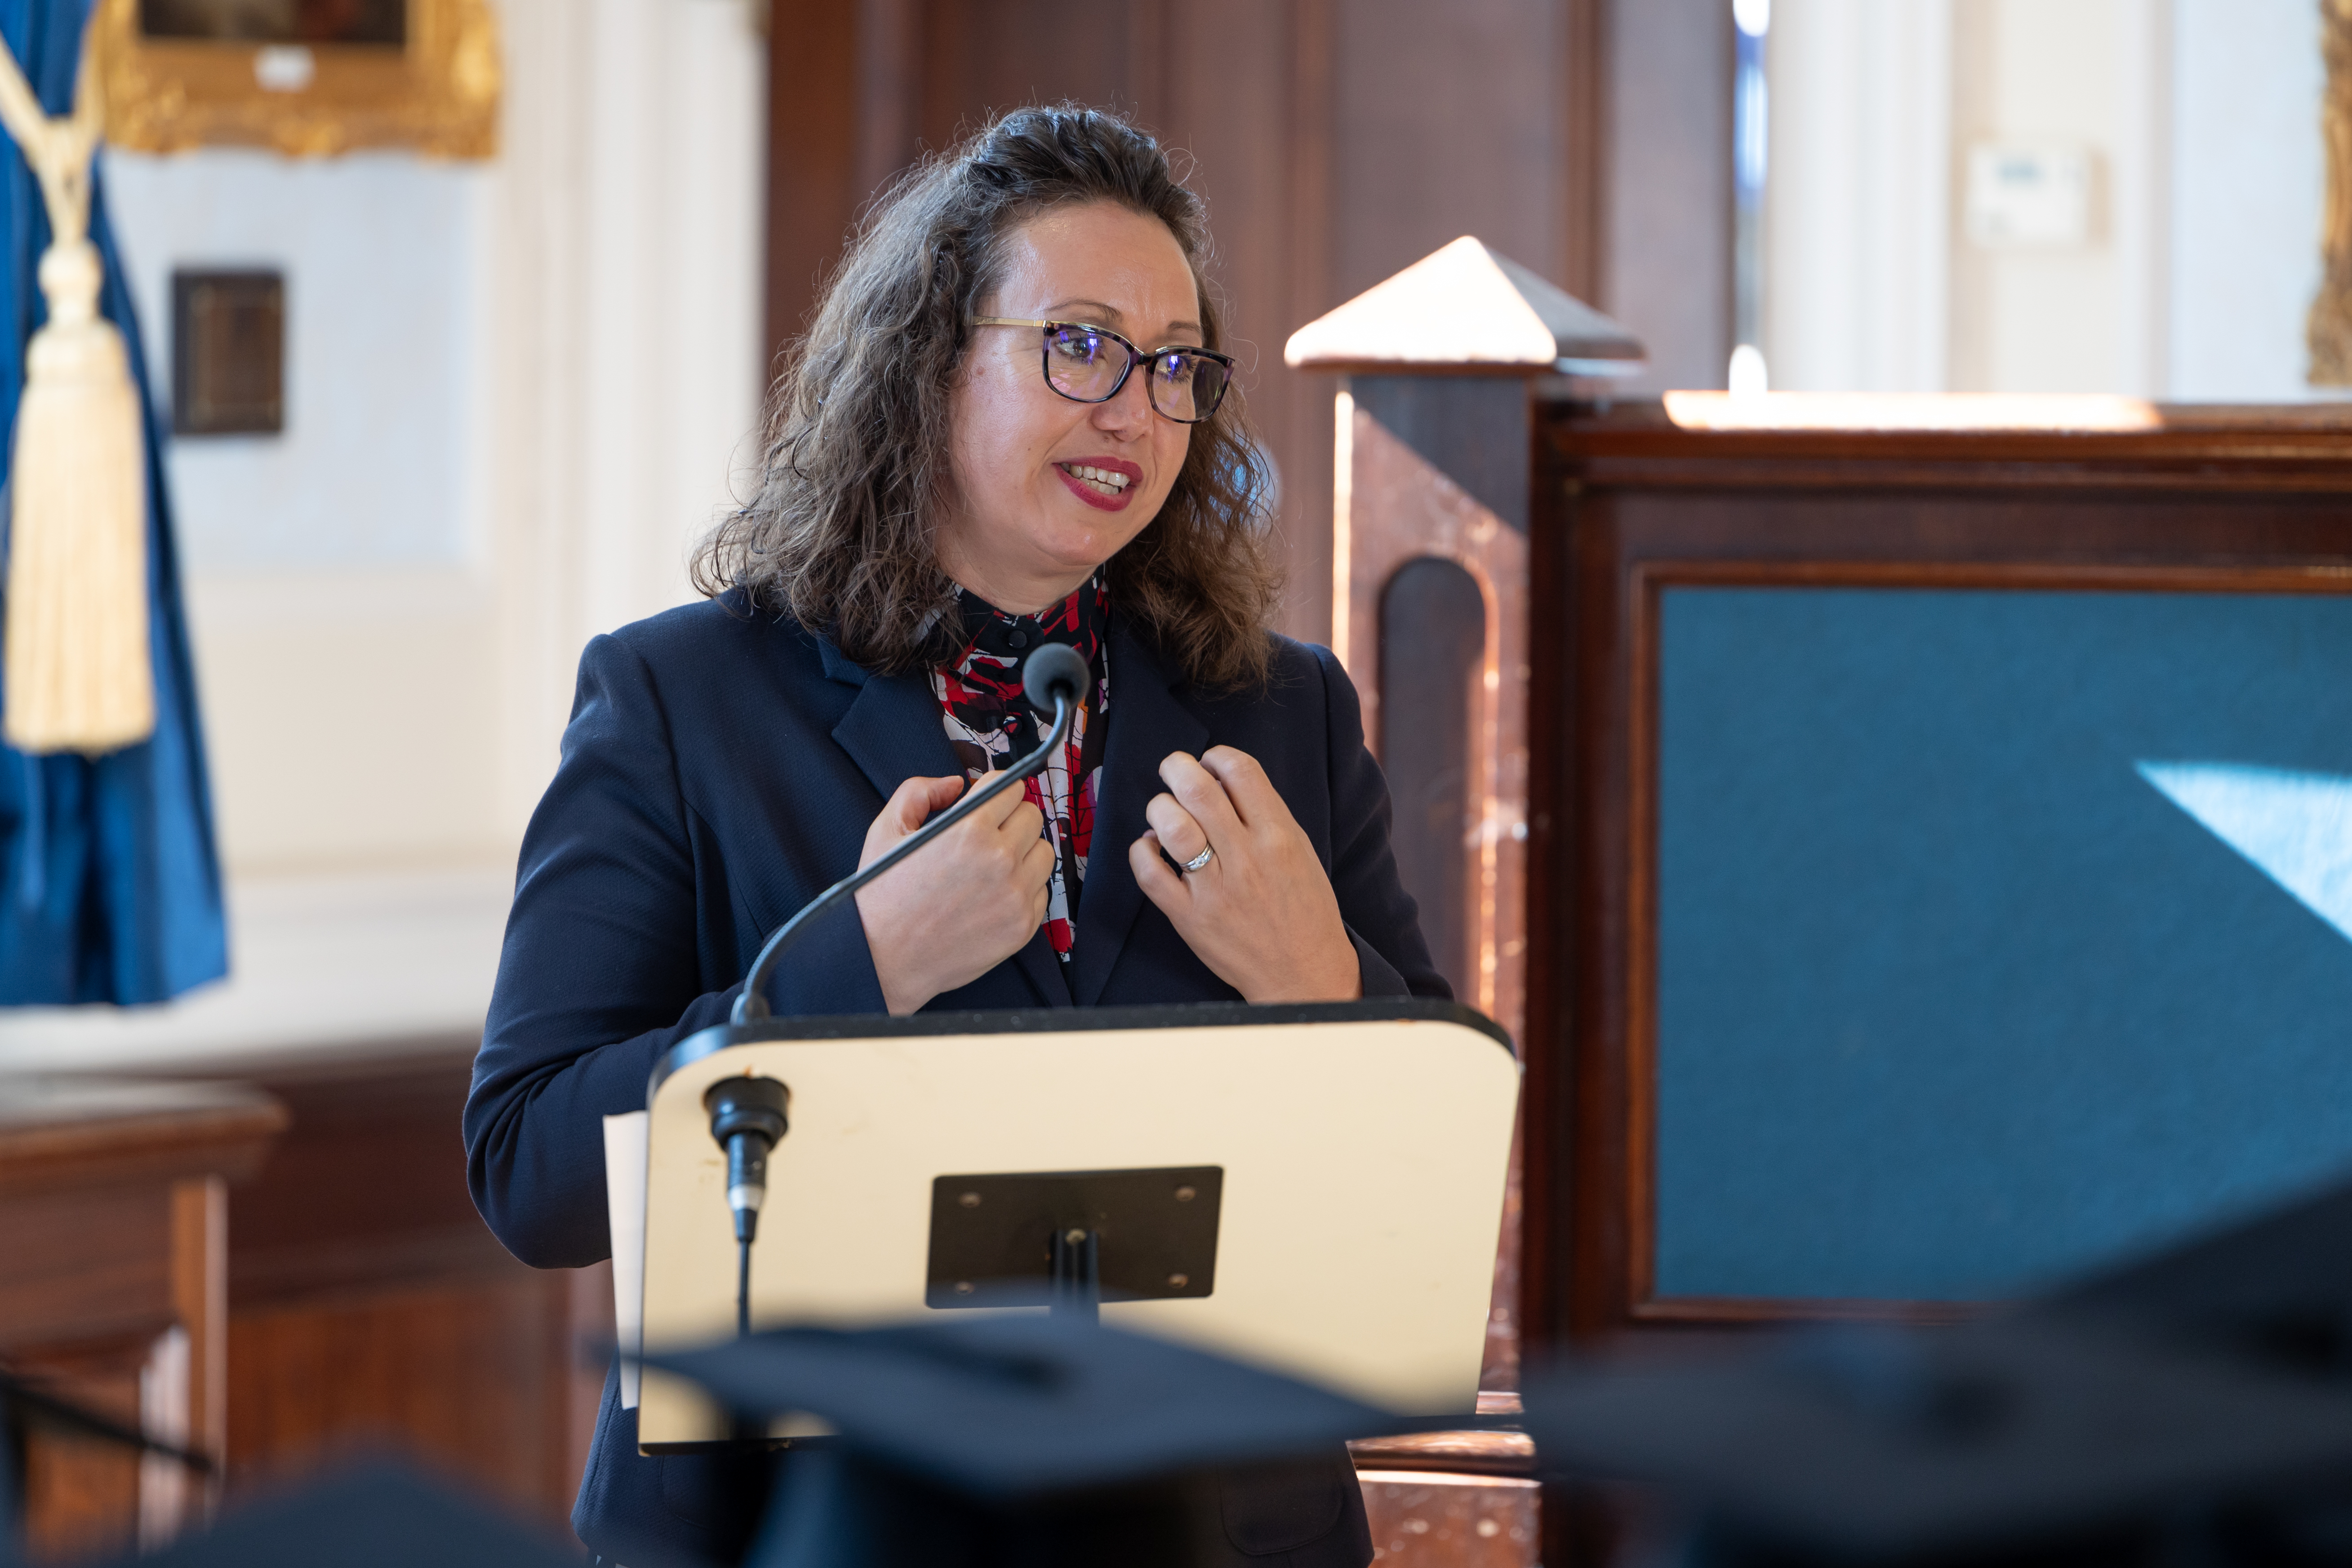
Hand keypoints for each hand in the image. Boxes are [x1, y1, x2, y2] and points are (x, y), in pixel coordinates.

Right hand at [855, 774, 1053, 1013]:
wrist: (884, 958)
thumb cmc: (883, 894)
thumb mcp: (887, 829)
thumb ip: (920, 791)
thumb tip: (956, 784)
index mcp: (969, 830)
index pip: (1011, 787)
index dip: (997, 790)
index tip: (988, 801)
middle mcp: (1000, 860)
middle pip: (1032, 815)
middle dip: (1010, 817)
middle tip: (988, 832)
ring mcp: (1016, 895)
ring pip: (1044, 851)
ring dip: (1023, 851)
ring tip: (992, 864)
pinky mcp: (1023, 926)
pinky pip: (1042, 890)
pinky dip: (1025, 887)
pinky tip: (994, 893)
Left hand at [1128, 747, 1361, 1002]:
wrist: (1303, 971)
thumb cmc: (1304, 908)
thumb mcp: (1299, 850)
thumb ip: (1265, 814)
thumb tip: (1222, 779)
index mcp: (1278, 836)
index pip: (1240, 771)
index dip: (1217, 756)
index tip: (1210, 762)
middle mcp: (1246, 859)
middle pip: (1198, 789)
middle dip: (1176, 767)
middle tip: (1173, 769)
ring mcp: (1214, 890)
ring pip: (1172, 826)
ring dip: (1160, 807)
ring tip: (1164, 811)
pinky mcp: (1189, 917)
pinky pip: (1150, 873)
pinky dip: (1143, 850)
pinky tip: (1152, 846)